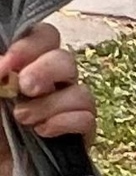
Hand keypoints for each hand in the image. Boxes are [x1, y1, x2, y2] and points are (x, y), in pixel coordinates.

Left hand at [0, 24, 95, 150]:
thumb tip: (6, 64)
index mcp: (28, 68)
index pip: (44, 37)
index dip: (29, 45)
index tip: (7, 64)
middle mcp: (52, 85)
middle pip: (66, 59)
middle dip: (46, 70)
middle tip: (24, 87)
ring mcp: (67, 111)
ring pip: (80, 91)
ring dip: (51, 103)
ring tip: (22, 120)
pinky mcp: (79, 138)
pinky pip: (87, 119)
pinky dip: (65, 122)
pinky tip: (42, 133)